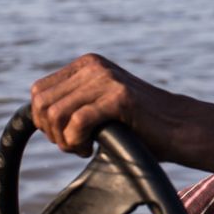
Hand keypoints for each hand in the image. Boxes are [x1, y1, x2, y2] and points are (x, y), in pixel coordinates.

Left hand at [30, 53, 176, 157]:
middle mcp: (94, 67)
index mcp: (86, 65)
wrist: (176, 127)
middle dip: (51, 132)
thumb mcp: (98, 105)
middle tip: (74, 145)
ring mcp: (107, 79)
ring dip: (65, 140)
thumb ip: (72, 103)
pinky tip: (91, 148)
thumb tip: (37, 118)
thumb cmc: (136, 125)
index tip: (65, 135)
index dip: (43, 120)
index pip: (38, 92)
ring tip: (84, 147)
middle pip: (42, 104)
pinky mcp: (119, 97)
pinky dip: (76, 142)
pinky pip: (77, 122)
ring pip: (56, 114)